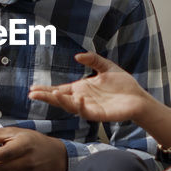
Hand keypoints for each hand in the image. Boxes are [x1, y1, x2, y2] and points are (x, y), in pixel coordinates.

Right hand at [28, 51, 155, 121]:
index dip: (47, 90)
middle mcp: (82, 99)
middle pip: (60, 99)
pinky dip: (79, 105)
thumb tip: (77, 56)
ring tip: (49, 95)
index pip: (60, 90)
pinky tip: (77, 97)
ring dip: (59, 101)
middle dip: (46, 97)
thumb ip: (93, 60)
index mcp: (81, 89)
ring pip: (69, 106)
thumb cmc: (123, 84)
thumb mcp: (106, 67)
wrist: (139, 98)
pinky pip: (85, 111)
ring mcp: (88, 107)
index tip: (33, 89)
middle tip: (32, 95)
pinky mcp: (97, 114)